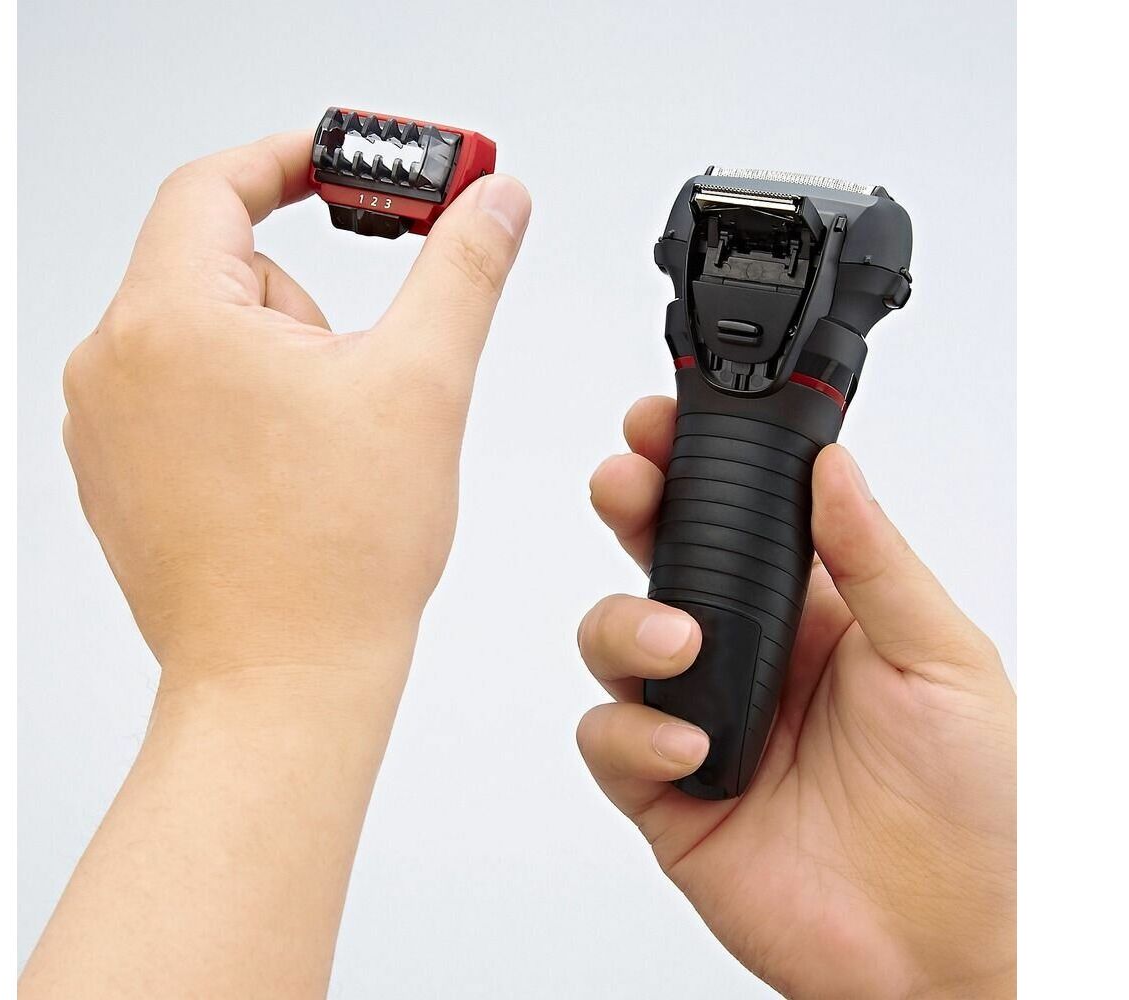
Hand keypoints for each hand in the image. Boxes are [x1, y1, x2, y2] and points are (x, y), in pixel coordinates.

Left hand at [25, 132, 529, 998]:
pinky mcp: (121, 475)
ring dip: (280, 364)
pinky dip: (245, 411)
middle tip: (358, 379)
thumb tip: (493, 202)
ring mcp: (109, 427)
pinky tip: (291, 477)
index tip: (344, 170)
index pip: (217, 186)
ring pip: (210, 337)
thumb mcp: (423, 383)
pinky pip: (187, 397)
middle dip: (304, 307)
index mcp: (171, 320)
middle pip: (222, 270)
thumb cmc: (339, 558)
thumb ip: (463, 267)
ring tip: (326, 450)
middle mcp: (116, 365)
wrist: (285, 684)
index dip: (291, 163)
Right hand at [576, 396, 1015, 999]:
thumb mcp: (944, 659)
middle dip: (630, 510)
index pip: (737, 518)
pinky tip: (688, 747)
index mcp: (812, 612)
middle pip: (659, 562)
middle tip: (626, 485)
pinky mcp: (668, 794)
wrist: (950, 945)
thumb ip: (875, 561)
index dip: (693, 466)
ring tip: (679, 644)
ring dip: (625, 625)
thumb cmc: (976, 806)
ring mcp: (701, 722)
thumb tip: (833, 468)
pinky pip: (610, 743)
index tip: (663, 425)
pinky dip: (632, 734)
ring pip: (614, 643)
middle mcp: (746, 657)